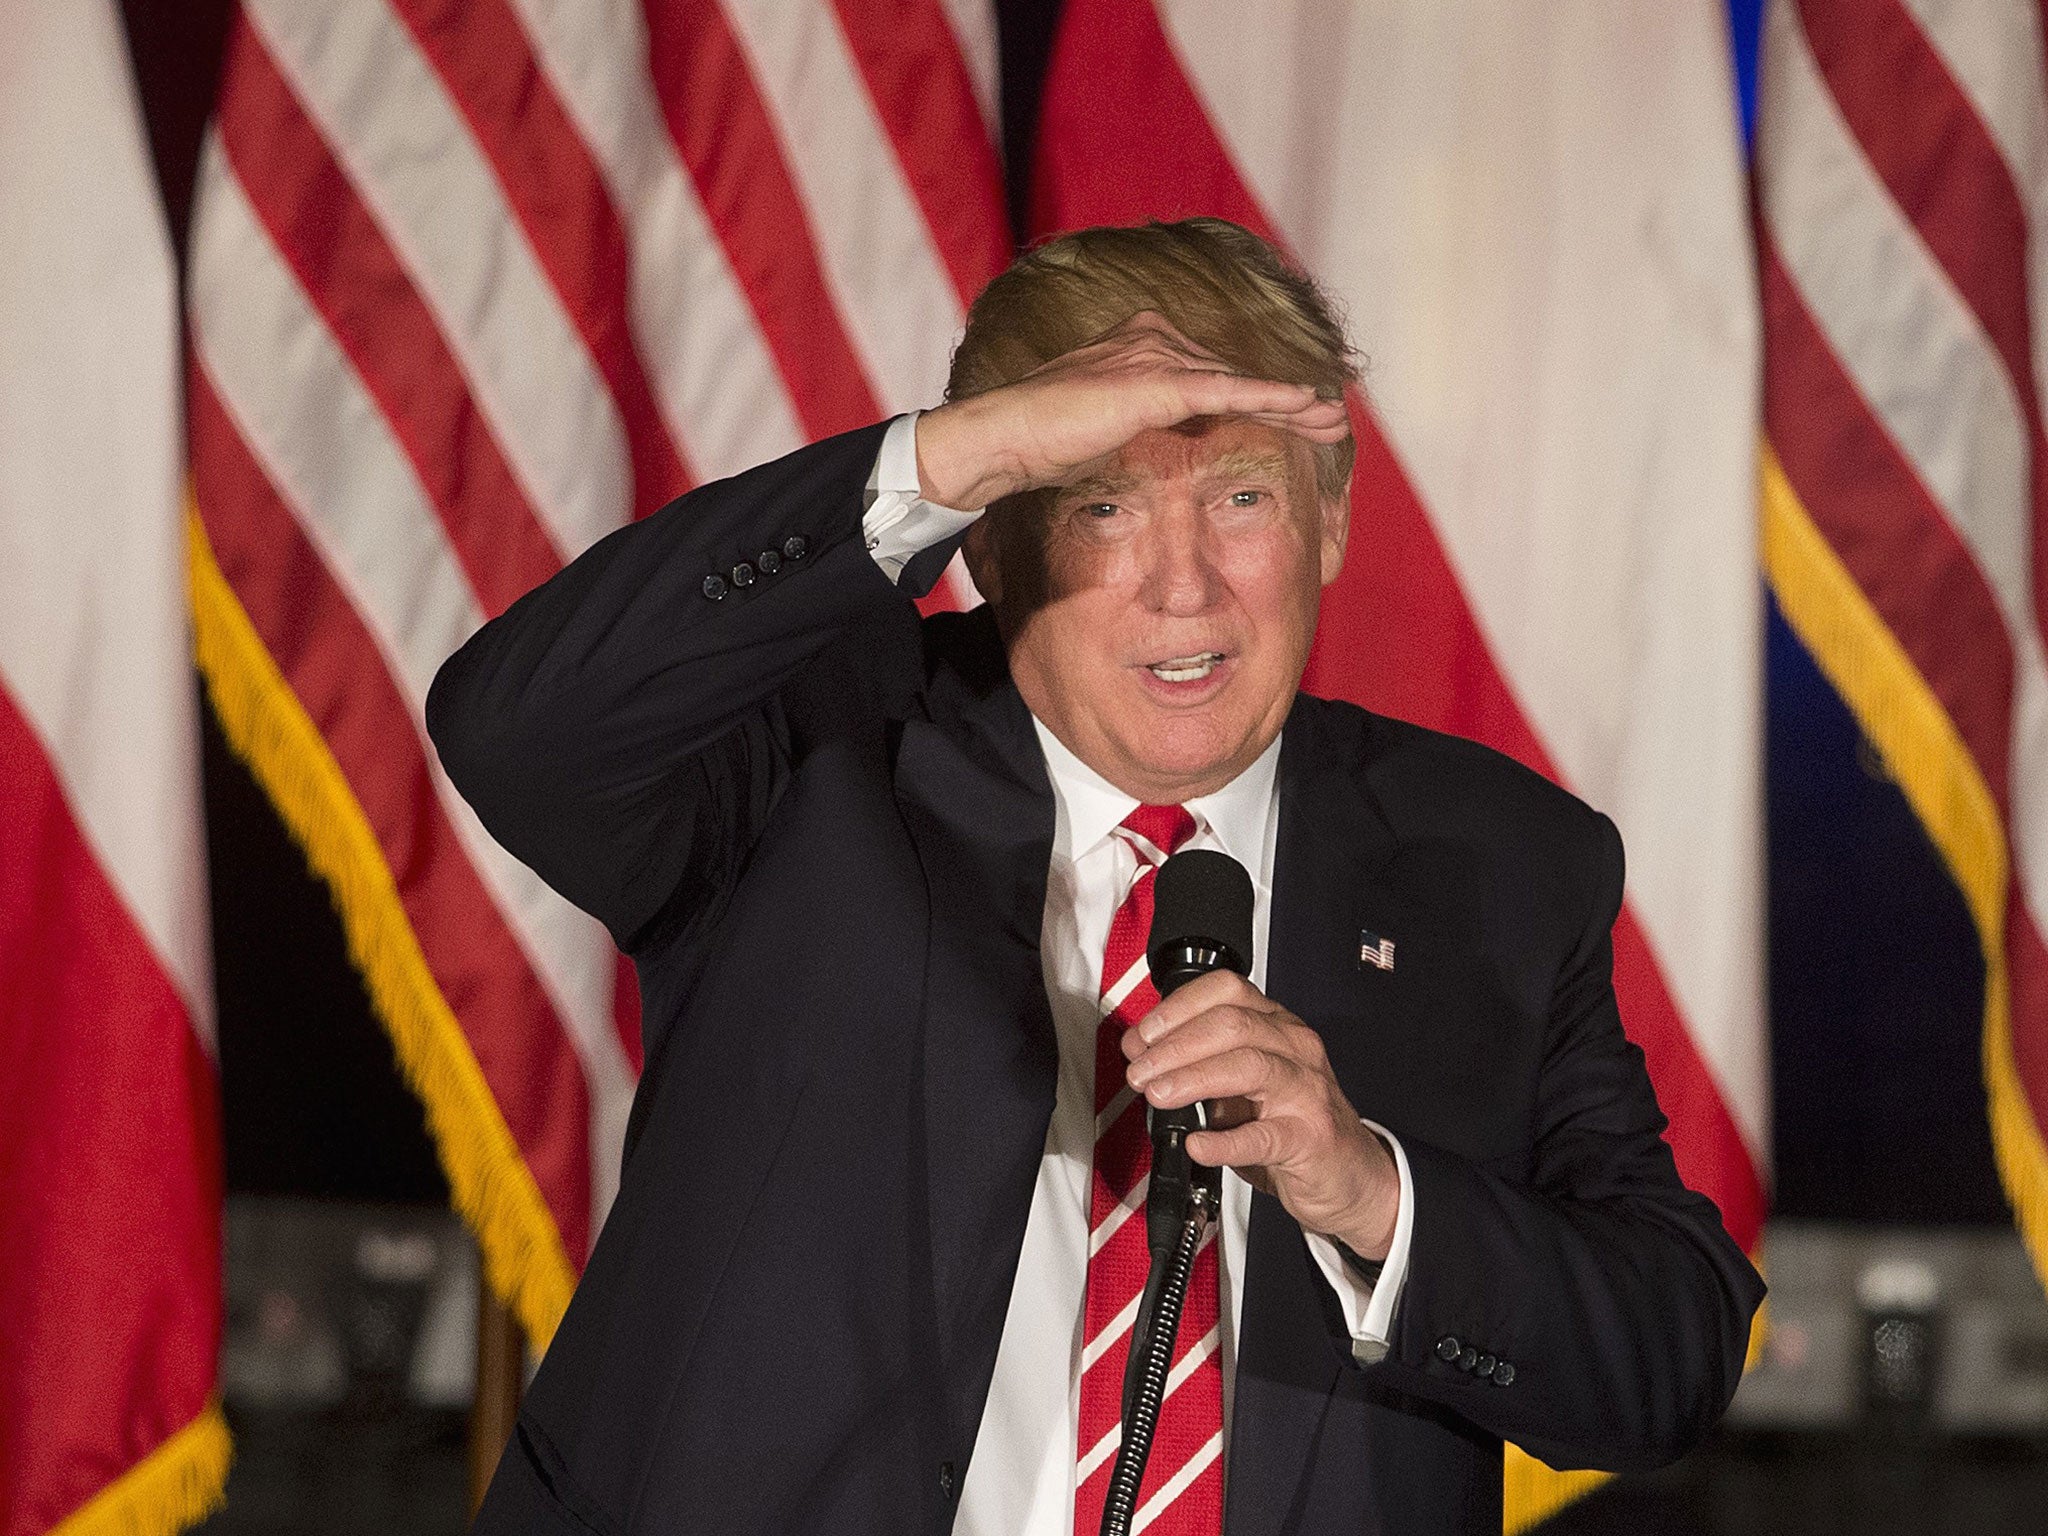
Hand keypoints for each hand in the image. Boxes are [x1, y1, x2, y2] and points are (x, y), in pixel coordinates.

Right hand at [912, 312, 1349, 510]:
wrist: (1001, 438)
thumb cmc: (1040, 441)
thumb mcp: (1102, 427)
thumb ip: (1138, 421)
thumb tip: (1157, 438)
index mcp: (1141, 344)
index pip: (1215, 372)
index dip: (1260, 396)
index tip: (1297, 417)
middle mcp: (1154, 339)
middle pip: (1236, 373)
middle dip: (1288, 400)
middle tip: (1333, 419)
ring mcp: (1154, 356)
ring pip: (1241, 382)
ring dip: (1293, 405)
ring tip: (1334, 423)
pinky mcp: (1155, 383)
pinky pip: (1228, 390)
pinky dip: (1272, 398)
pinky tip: (1308, 407)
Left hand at [1121, 969, 1398, 1259]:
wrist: (1351, 1175)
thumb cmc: (1294, 1125)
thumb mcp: (1242, 1086)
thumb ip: (1198, 1064)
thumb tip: (1141, 1052)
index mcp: (1276, 1027)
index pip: (1227, 990)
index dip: (1177, 1007)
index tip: (1142, 1036)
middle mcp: (1295, 1049)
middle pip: (1232, 1025)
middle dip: (1175, 1045)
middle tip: (1140, 1071)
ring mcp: (1307, 1091)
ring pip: (1249, 1066)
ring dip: (1194, 1078)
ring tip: (1159, 1095)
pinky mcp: (1311, 1138)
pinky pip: (1265, 1135)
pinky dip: (1225, 1141)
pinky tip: (1198, 1145)